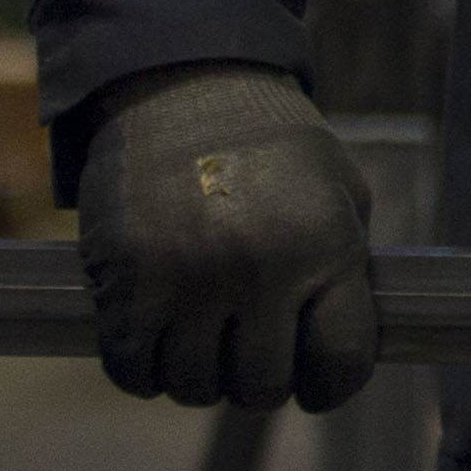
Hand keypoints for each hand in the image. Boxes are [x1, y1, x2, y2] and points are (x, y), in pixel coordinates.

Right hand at [73, 63, 379, 412]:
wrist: (182, 82)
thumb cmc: (271, 142)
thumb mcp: (338, 190)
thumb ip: (344, 269)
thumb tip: (337, 349)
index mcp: (324, 246)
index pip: (341, 363)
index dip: (331, 387)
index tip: (316, 384)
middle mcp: (259, 268)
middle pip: (261, 387)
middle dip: (259, 381)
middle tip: (249, 354)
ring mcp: (187, 277)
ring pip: (193, 386)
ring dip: (199, 377)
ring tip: (204, 344)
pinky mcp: (125, 279)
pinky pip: (132, 368)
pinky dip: (144, 370)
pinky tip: (158, 344)